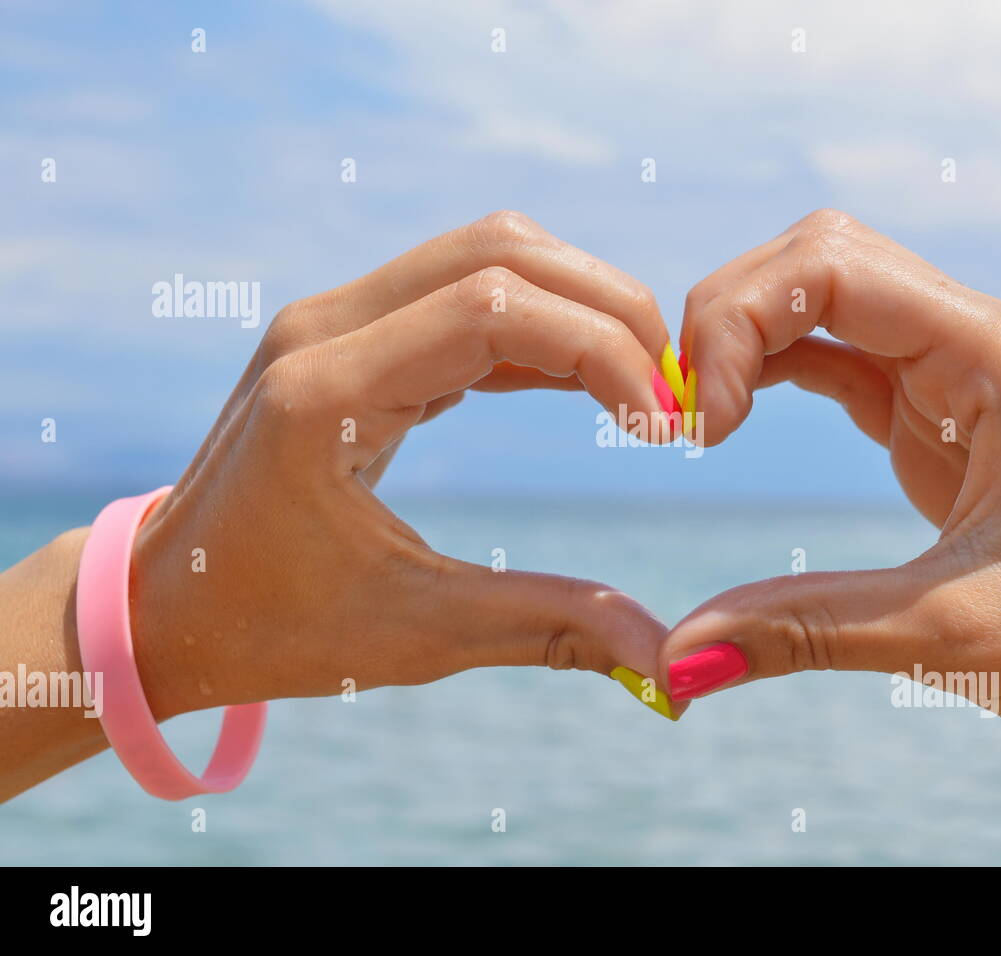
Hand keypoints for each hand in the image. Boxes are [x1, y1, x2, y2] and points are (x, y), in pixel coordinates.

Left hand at [129, 211, 681, 720]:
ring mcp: (331, 318)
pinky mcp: (348, 332)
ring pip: (487, 253)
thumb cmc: (268, 627)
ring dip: (579, 305)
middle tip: (667, 397)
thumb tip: (668, 661)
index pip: (495, 310)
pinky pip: (463, 291)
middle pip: (502, 250)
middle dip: (609, 310)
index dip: (603, 352)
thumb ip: (547, 628)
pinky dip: (538, 323)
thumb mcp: (414, 635)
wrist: (162, 607)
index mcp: (325, 394)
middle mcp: (323, 327)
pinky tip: (582, 380)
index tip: (662, 427)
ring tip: (637, 388)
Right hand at [665, 209, 1000, 763]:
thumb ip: (803, 630)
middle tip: (684, 414)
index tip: (702, 428)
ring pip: (826, 298)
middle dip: (732, 314)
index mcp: (996, 355)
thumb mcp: (951, 634)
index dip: (740, 322)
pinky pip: (840, 360)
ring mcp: (959, 374)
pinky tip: (733, 421)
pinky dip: (775, 374)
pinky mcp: (940, 418)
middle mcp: (977, 341)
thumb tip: (676, 662)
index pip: (833, 266)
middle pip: (822, 257)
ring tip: (697, 420)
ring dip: (747, 338)